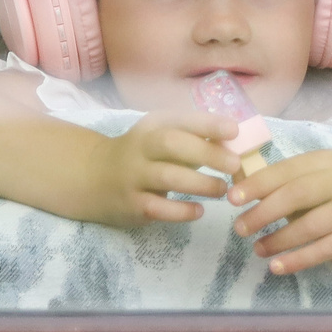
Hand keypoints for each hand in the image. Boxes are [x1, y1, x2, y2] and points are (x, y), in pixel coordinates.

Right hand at [87, 111, 235, 227]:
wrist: (93, 176)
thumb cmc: (143, 154)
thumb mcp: (162, 136)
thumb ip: (194, 137)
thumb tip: (239, 143)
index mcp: (153, 126)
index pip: (182, 120)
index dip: (209, 124)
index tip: (234, 131)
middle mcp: (141, 147)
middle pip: (173, 144)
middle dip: (208, 153)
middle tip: (235, 165)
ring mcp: (133, 176)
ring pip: (168, 177)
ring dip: (201, 184)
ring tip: (222, 190)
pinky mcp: (131, 203)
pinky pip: (158, 208)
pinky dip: (181, 212)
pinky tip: (199, 211)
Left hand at [229, 150, 331, 274]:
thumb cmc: (329, 202)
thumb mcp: (306, 186)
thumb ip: (276, 185)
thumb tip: (234, 182)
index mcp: (326, 160)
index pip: (287, 170)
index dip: (257, 184)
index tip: (232, 200)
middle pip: (298, 193)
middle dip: (264, 212)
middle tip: (240, 229)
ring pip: (312, 224)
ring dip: (279, 240)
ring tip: (258, 249)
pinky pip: (326, 249)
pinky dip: (298, 260)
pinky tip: (278, 267)